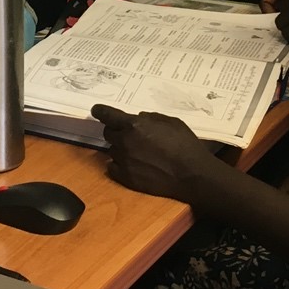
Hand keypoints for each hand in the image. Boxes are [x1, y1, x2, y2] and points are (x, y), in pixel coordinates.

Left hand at [91, 104, 222, 201]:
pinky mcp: (126, 178)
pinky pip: (112, 167)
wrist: (192, 175)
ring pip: (111, 150)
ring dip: (120, 148)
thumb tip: (139, 118)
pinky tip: (131, 165)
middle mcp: (124, 141)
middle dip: (115, 131)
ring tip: (136, 152)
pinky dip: (118, 164)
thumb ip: (151, 118)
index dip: (100, 111)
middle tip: (128, 134)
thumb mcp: (171, 122)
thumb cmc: (185, 145)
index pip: (107, 114)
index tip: (96, 110)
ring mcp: (124, 161)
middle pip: (108, 133)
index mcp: (134, 125)